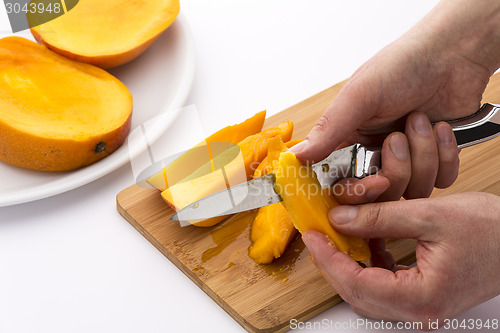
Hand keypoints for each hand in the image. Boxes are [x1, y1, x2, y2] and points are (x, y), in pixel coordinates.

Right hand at [292, 0, 499, 197]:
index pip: (343, 185)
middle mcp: (375, 155)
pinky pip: (442, 180)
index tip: (372, 181)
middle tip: (397, 138)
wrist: (452, 54)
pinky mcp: (436, 161)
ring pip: (413, 189)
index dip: (356, 191)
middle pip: (381, 194)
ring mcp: (408, 161)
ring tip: (421, 120)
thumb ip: (329, 129)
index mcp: (349, 142)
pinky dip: (445, 155)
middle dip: (396, 169)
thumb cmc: (401, 66)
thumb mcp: (359, 95)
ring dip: (423, 154)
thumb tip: (297, 156)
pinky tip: (440, 128)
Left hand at [302, 192, 499, 326]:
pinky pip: (384, 286)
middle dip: (333, 263)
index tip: (312, 236)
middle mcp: (420, 311)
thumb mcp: (430, 215)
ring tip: (337, 237)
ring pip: (368, 291)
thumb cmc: (492, 231)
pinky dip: (369, 265)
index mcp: (422, 298)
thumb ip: (380, 217)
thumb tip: (340, 219)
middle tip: (318, 235)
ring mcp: (422, 307)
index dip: (329, 259)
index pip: (357, 284)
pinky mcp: (424, 296)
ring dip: (348, 264)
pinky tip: (367, 243)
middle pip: (358, 293)